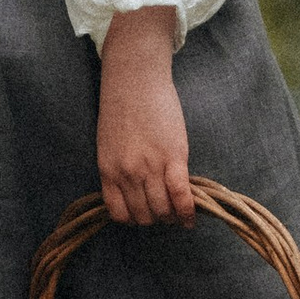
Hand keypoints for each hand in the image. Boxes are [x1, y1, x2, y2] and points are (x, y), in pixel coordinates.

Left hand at [97, 12, 193, 225]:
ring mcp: (150, 167)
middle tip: (165, 211)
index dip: (134, 219)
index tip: (144, 215)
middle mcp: (127, 173)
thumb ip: (119, 169)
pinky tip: (191, 216)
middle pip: (144, 215)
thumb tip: (135, 191)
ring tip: (179, 211)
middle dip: (155, 218)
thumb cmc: (121, 107)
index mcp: (108, 171)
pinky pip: (181, 196)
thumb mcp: (109, 144)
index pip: (120, 214)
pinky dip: (188, 211)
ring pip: (162, 210)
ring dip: (172, 216)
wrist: (135, 79)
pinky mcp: (173, 157)